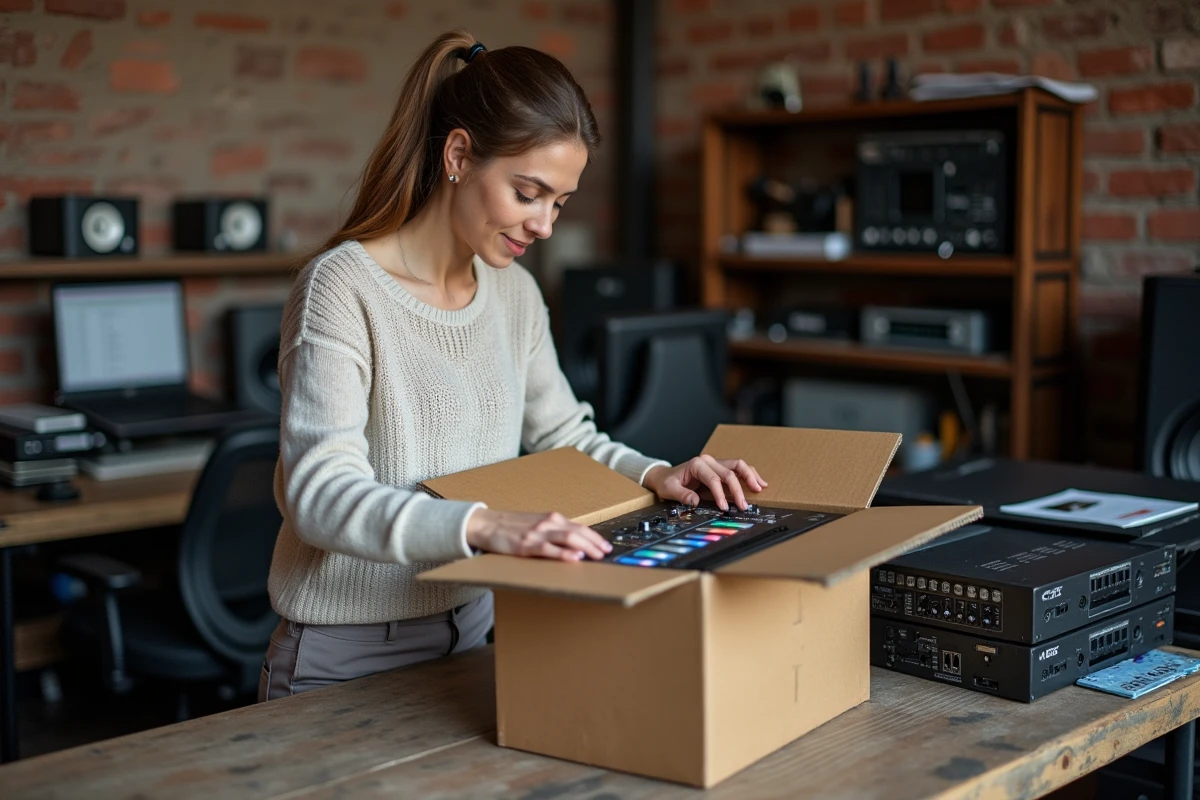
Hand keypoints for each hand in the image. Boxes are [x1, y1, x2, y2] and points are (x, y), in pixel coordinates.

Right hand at [465, 508, 611, 560]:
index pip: (579, 527)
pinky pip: (549, 549)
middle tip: (606, 554)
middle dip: (595, 543)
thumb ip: (554, 530)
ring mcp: (537, 533)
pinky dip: (564, 554)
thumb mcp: (536, 524)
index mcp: (551, 518)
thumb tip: (575, 543)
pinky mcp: (526, 545)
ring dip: (586, 548)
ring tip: (597, 556)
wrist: (487, 524)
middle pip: (578, 532)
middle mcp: (547, 523)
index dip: (595, 537)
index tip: (606, 546)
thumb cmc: (512, 526)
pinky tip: (574, 558)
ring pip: (568, 539)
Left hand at [643, 455, 767, 510]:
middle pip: (730, 471)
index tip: (725, 508)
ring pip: (738, 466)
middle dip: (738, 489)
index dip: (721, 494)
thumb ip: (682, 495)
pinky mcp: (720, 468)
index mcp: (697, 464)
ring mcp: (716, 462)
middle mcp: (708, 460)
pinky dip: (749, 475)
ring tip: (759, 489)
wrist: (665, 476)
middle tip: (744, 505)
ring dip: (750, 477)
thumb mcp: (669, 489)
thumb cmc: (667, 482)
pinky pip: (738, 469)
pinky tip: (759, 483)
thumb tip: (695, 501)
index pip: (714, 479)